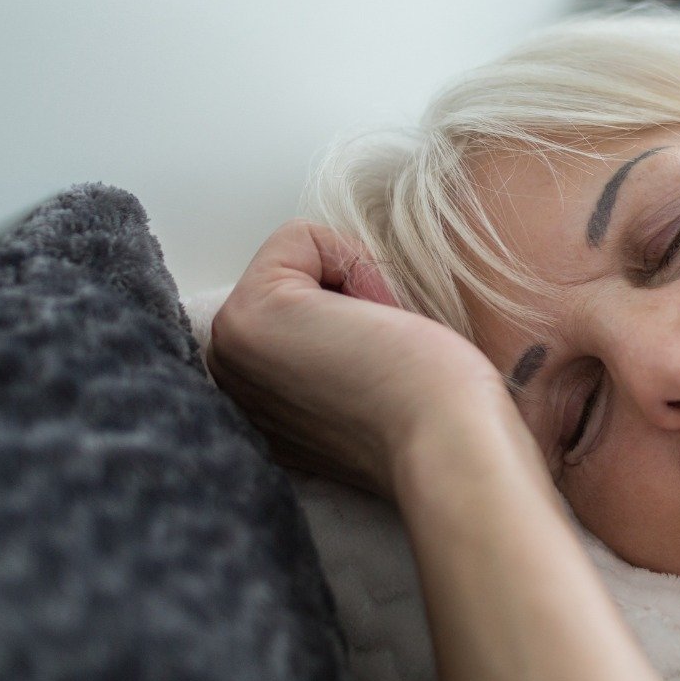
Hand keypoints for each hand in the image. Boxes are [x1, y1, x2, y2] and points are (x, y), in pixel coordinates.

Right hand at [206, 220, 515, 493]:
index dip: (359, 315)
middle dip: (351, 295)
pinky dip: (353, 260)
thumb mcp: (364, 378)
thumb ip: (331, 351)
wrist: (451, 444)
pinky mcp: (247, 318)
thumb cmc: (439, 413)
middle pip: (293, 276)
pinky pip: (299, 236)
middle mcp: (231, 381)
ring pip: (298, 259)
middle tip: (386, 354)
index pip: (301, 307)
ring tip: (381, 346)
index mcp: (257, 403)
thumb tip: (344, 303)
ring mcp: (228, 352)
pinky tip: (377, 323)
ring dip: (355, 285)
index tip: (384, 368)